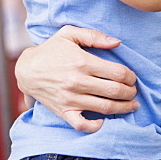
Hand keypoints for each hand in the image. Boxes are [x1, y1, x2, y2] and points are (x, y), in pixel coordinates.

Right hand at [15, 27, 137, 132]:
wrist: (27, 69)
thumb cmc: (51, 50)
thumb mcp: (69, 34)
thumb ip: (95, 36)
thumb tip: (117, 43)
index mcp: (82, 62)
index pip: (117, 73)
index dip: (130, 76)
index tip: (132, 77)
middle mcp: (77, 81)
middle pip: (115, 91)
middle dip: (130, 92)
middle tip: (134, 91)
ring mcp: (70, 99)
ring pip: (104, 108)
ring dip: (123, 108)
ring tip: (131, 105)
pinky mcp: (63, 112)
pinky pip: (82, 125)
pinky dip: (95, 126)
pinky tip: (103, 121)